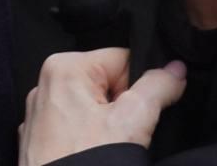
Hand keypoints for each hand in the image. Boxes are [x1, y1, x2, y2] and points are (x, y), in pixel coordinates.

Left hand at [18, 48, 186, 165]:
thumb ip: (157, 88)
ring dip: (108, 128)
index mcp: (64, 67)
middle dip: (124, 109)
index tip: (149, 108)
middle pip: (107, 85)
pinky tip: (93, 156)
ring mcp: (41, 116)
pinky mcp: (42, 141)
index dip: (143, 83)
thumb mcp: (132, 121)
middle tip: (126, 134)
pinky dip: (90, 141)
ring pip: (93, 111)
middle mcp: (47, 86)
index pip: (121, 59)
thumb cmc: (85, 163)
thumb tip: (175, 70)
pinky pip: (77, 130)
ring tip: (109, 148)